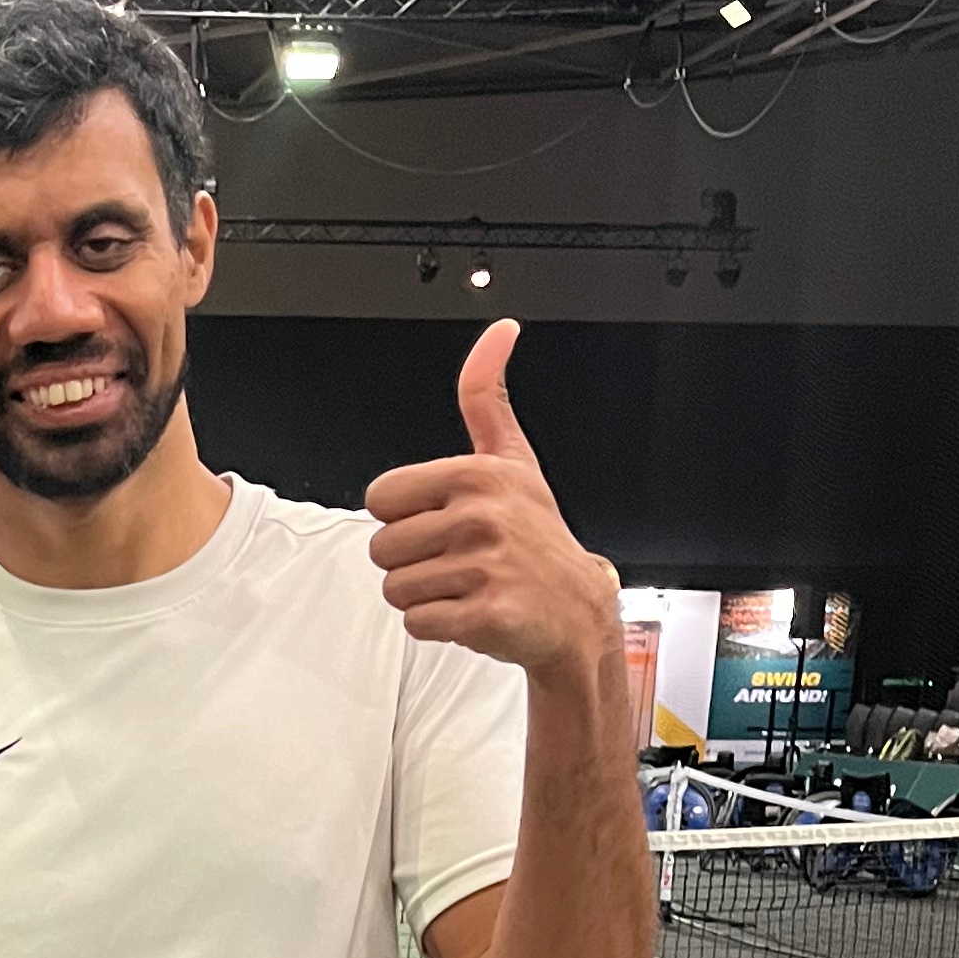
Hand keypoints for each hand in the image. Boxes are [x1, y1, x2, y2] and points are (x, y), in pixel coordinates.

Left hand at [363, 322, 620, 686]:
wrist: (577, 608)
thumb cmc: (538, 536)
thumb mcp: (514, 458)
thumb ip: (487, 398)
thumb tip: (499, 332)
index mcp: (475, 475)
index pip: (381, 497)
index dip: (402, 517)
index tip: (440, 521)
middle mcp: (479, 517)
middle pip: (382, 548)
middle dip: (412, 562)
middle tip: (457, 560)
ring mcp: (482, 567)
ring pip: (396, 589)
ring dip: (425, 595)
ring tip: (467, 584)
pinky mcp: (484, 614)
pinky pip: (418, 622)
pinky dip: (438, 625)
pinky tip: (472, 609)